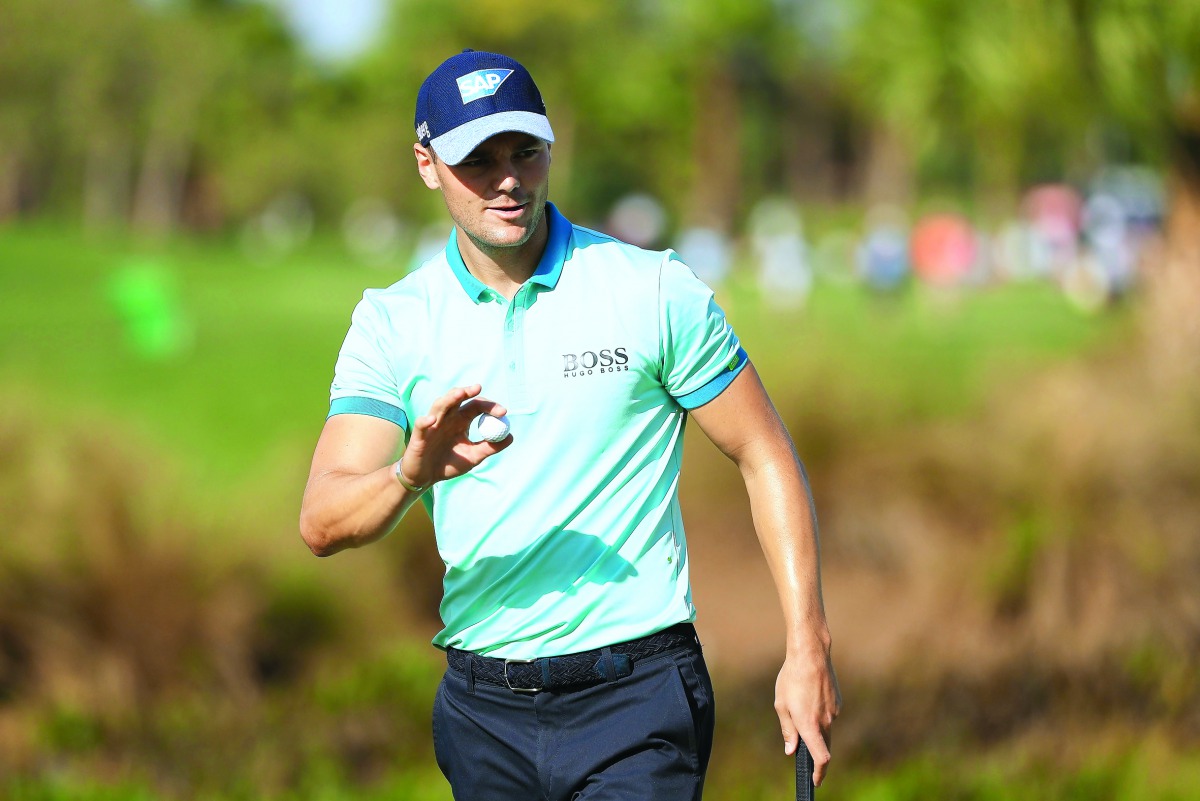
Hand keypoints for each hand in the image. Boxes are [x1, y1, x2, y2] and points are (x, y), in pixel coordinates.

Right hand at [399, 384, 511, 487]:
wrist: (426, 478)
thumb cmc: (449, 464)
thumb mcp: (473, 457)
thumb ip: (490, 447)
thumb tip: (510, 437)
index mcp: (461, 421)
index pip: (476, 406)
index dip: (489, 406)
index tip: (503, 411)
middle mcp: (447, 418)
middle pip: (456, 398)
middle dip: (467, 392)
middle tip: (479, 388)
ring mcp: (432, 425)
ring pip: (439, 405)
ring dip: (449, 398)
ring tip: (460, 393)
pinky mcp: (419, 436)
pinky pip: (421, 425)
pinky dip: (425, 421)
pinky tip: (432, 420)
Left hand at [775, 643, 840, 786]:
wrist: (811, 654)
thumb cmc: (791, 678)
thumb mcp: (781, 705)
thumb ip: (787, 730)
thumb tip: (791, 750)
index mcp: (810, 725)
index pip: (821, 758)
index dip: (819, 773)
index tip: (815, 781)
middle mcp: (825, 721)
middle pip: (824, 746)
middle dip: (816, 752)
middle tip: (804, 752)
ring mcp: (834, 711)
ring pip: (826, 728)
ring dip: (815, 727)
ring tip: (800, 708)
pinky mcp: (838, 702)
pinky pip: (829, 714)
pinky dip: (820, 713)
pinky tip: (809, 698)